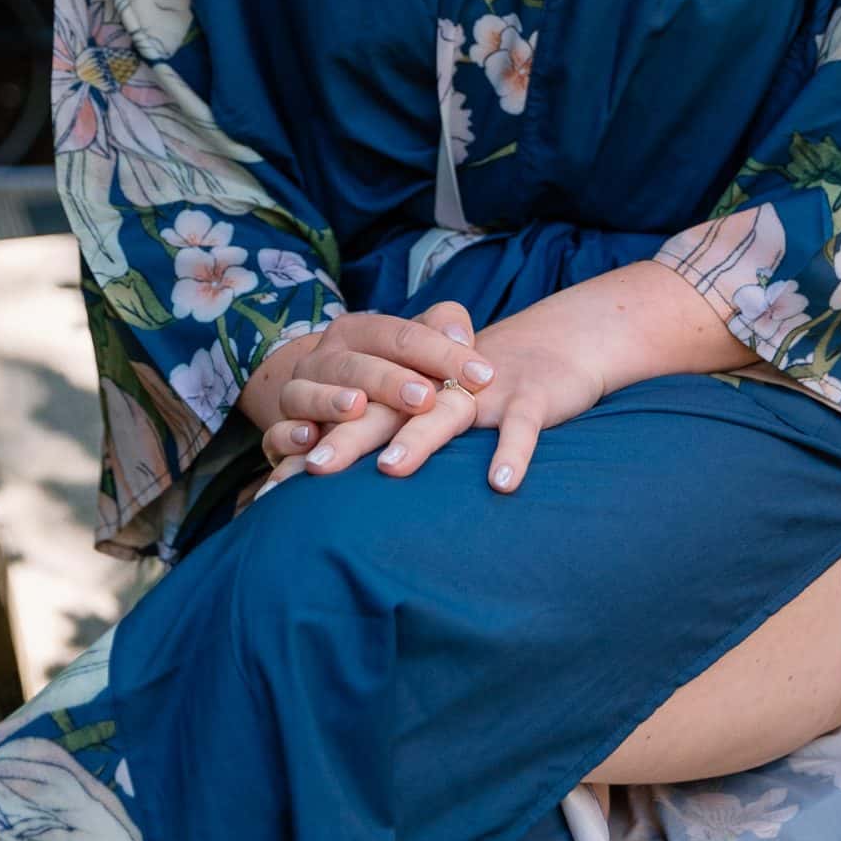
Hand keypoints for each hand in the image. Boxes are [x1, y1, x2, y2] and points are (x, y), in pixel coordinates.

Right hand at [252, 300, 494, 492]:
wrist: (328, 393)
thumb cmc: (393, 371)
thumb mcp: (419, 344)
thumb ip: (445, 329)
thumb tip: (463, 338)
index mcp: (359, 331)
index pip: (400, 334)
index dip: (441, 353)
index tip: (482, 376)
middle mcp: (324, 359)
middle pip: (353, 363)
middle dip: (389, 379)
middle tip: (424, 398)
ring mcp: (298, 393)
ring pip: (304, 392)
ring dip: (329, 400)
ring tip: (357, 408)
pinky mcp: (281, 431)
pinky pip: (275, 433)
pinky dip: (288, 435)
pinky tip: (309, 438)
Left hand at [259, 290, 608, 495]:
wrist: (563, 341)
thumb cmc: (492, 389)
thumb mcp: (441, 408)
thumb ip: (398, 442)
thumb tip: (341, 498)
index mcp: (414, 387)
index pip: (357, 411)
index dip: (320, 442)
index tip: (277, 484)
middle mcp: (443, 385)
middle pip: (389, 409)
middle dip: (350, 436)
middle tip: (313, 469)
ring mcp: (488, 390)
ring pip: (447, 412)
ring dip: (419, 438)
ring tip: (389, 469)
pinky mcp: (533, 395)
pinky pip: (521, 425)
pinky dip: (512, 451)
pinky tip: (500, 484)